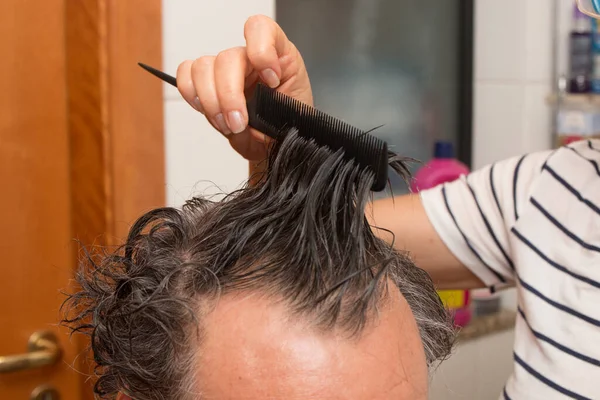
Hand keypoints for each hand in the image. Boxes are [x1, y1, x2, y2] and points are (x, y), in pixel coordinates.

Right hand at [176, 15, 312, 161]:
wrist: (274, 140)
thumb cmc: (287, 122)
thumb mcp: (295, 116)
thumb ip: (277, 111)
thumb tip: (255, 121)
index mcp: (277, 55)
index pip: (261, 29)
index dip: (262, 52)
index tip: (272, 81)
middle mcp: (248, 58)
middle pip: (227, 58)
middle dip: (229, 96)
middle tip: (239, 123)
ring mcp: (226, 70)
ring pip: (203, 68)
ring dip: (211, 102)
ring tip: (227, 125)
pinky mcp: (207, 84)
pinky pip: (186, 75)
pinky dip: (192, 95)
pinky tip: (209, 112)